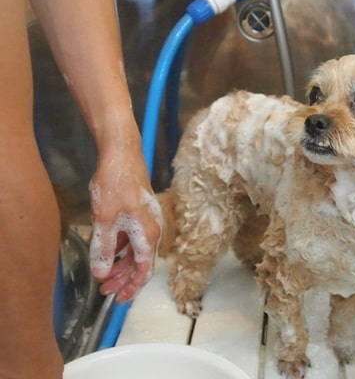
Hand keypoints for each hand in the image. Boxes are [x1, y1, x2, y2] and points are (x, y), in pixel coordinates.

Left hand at [88, 150, 161, 302]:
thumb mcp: (105, 219)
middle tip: (105, 291)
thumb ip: (104, 248)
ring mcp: (146, 221)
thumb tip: (102, 273)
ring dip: (121, 265)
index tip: (118, 300)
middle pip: (140, 263)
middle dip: (123, 279)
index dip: (131, 288)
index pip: (144, 271)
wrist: (122, 154)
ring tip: (103, 274)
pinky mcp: (139, 213)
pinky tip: (107, 251)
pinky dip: (121, 249)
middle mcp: (152, 230)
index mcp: (148, 234)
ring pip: (136, 252)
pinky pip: (132, 239)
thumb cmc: (116, 184)